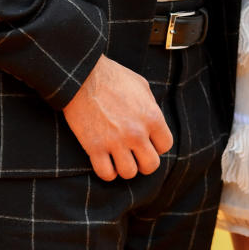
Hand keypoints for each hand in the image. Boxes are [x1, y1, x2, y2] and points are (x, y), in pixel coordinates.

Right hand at [62, 55, 172, 181]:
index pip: (165, 146)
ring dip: (124, 167)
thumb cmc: (112, 76)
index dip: (156, 145)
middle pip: (151, 165)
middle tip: (134, 153)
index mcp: (152, 117)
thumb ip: (151, 107)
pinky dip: (107, 171)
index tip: (147, 140)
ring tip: (119, 157)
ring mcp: (115, 142)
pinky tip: (105, 160)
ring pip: (129, 173)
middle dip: (144, 161)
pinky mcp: (94, 147)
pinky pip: (106, 174)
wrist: (82, 75)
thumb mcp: (141, 86)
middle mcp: (137, 133)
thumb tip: (154, 124)